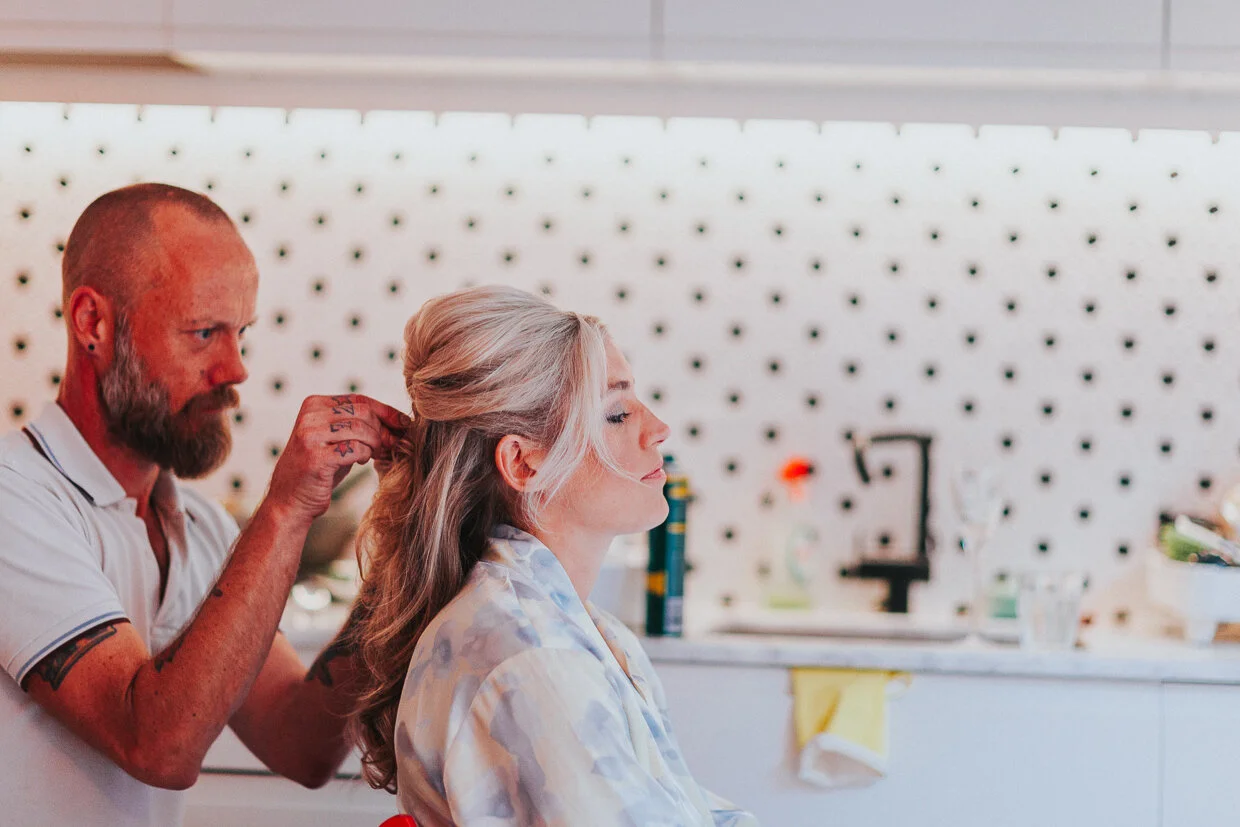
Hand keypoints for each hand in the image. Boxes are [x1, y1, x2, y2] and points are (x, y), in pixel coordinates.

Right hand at [266, 394, 409, 524]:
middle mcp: (310, 416)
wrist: (290, 499)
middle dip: (383, 429)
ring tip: (375, 454)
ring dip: (375, 444)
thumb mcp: (336, 438)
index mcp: (314, 404)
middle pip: (363, 413)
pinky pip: (356, 449)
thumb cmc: (319, 468)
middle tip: (391, 444)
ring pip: (361, 429)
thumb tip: (399, 420)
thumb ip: (359, 424)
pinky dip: (365, 455)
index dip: (386, 412)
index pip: (359, 399)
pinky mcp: (317, 457)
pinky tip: (360, 461)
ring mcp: (311, 436)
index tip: (403, 424)